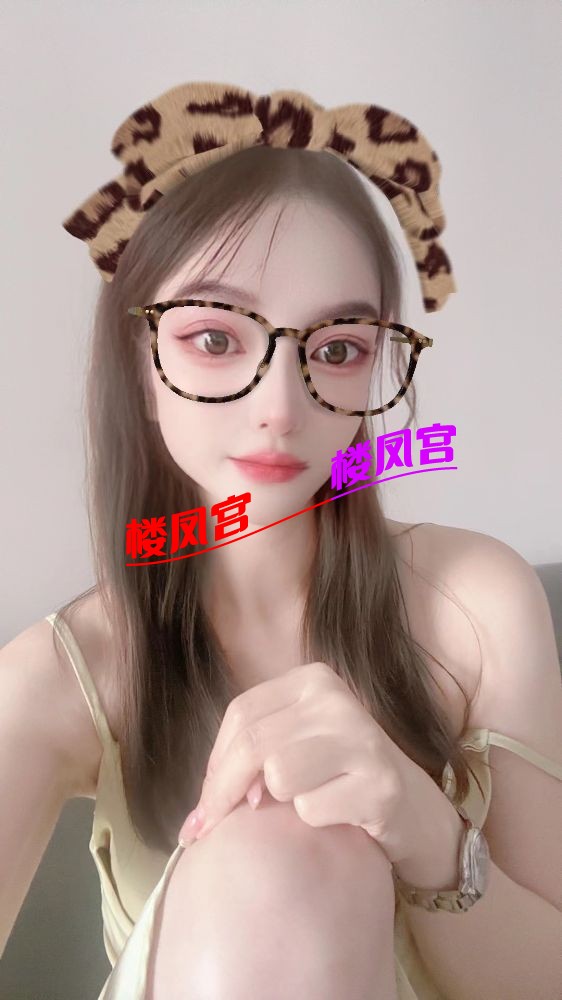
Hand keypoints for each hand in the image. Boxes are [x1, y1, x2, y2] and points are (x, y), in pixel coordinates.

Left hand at [177, 661, 455, 875]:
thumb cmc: (342, 779)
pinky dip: (317, 822)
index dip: (213, 766)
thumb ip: (249, 760)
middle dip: (223, 795)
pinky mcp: (381, 784)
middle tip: (212, 829)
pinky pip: (311, 809)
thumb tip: (195, 817)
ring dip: (283, 804)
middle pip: (252, 746)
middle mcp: (338, 699)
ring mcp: (363, 738)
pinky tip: (342, 816)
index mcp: (313, 680)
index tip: (205, 808)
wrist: (418, 812)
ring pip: (279, 776)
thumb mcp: (297, 748)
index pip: (240, 716)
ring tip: (310, 805)